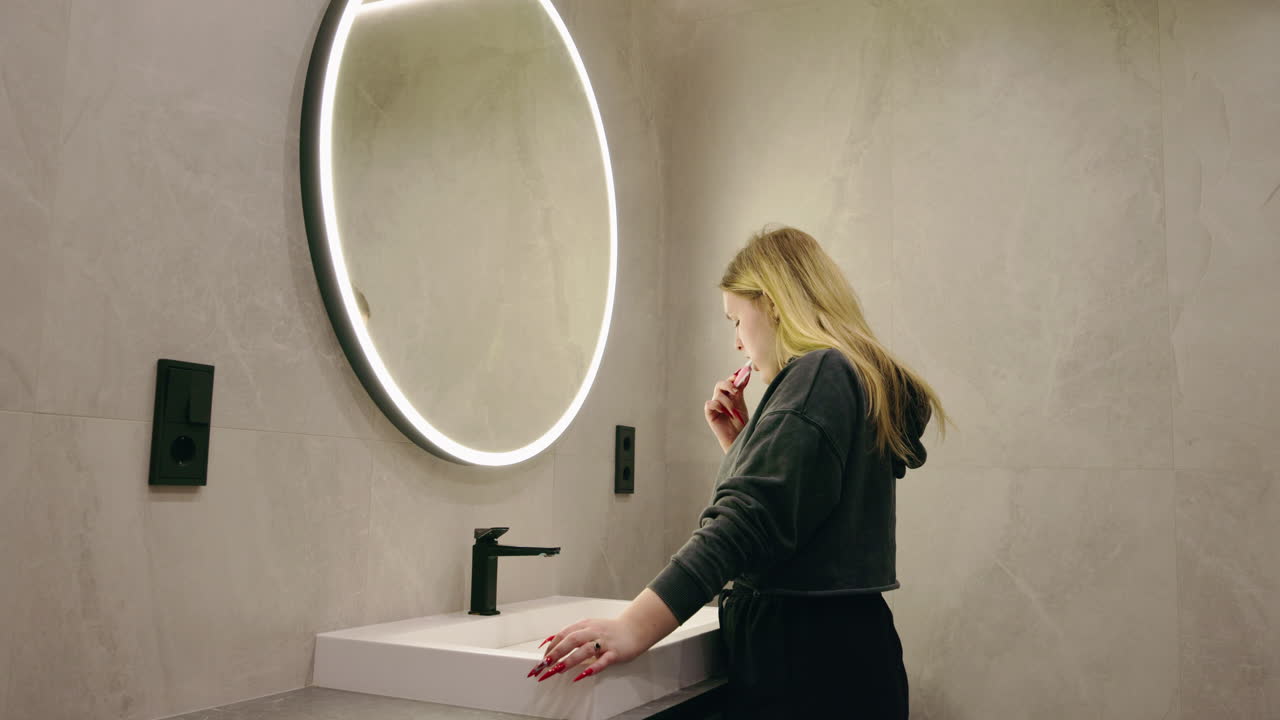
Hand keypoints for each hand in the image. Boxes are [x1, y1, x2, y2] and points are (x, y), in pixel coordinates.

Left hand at [526, 615, 647, 682]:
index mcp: (585, 625)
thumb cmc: (610, 630)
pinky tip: (583, 675)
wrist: (635, 628)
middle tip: (544, 665)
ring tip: (557, 670)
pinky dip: (592, 668)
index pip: (563, 634)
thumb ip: (572, 633)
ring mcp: (604, 642)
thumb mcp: (589, 627)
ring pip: (585, 650)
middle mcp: (593, 632)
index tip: (542, 659)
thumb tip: (550, 641)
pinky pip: (602, 661)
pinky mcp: (615, 652)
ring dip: (569, 660)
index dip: (551, 646)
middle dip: (556, 653)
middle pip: (571, 640)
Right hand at [705, 369, 749, 451]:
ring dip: (727, 402)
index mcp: (730, 395)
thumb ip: (740, 390)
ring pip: (718, 395)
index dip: (734, 377)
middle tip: (736, 391)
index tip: (742, 375)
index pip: (729, 381)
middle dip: (728, 385)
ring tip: (734, 413)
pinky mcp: (709, 413)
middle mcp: (721, 398)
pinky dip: (717, 406)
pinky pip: (710, 404)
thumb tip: (744, 375)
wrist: (738, 437)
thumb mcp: (741, 403)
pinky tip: (724, 412)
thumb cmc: (740, 422)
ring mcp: (715, 406)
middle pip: (720, 384)